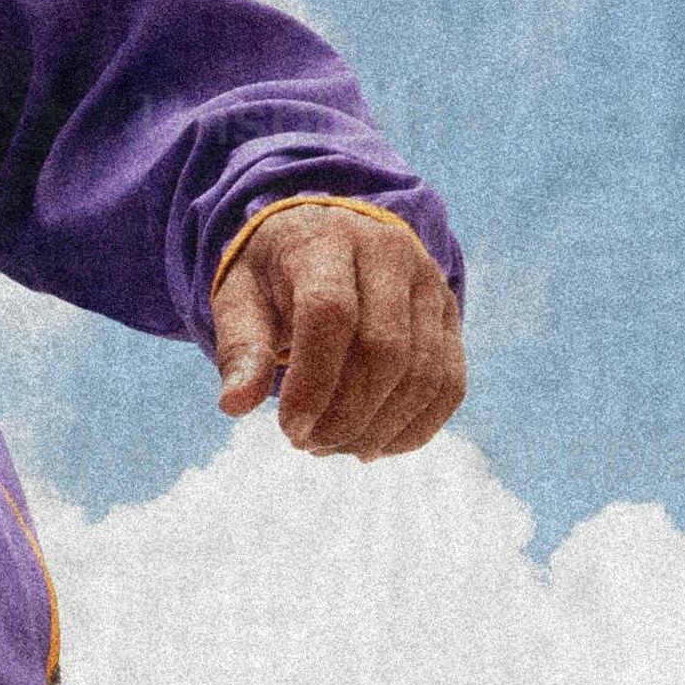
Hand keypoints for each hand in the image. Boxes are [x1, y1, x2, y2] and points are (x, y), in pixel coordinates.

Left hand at [204, 199, 465, 456]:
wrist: (326, 237)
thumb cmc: (274, 276)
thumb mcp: (239, 299)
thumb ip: (239, 348)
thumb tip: (234, 405)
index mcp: (328, 240)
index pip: (331, 314)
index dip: (313, 382)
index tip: (290, 430)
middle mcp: (390, 252)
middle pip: (385, 350)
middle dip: (347, 415)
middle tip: (308, 444)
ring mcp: (429, 282)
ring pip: (423, 374)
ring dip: (379, 429)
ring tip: (333, 447)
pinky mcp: (450, 314)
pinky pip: (449, 384)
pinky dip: (414, 429)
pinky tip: (372, 446)